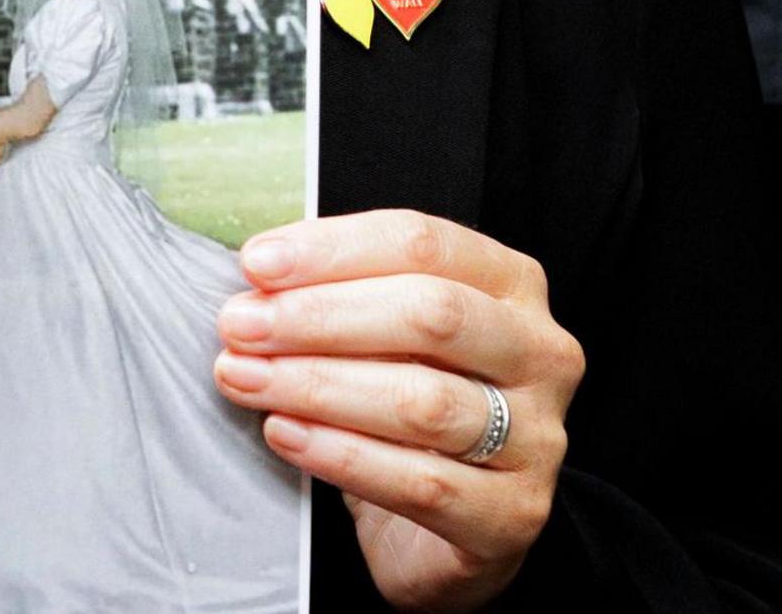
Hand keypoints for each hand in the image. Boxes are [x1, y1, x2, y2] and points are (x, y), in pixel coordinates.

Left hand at [215, 212, 581, 611]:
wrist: (446, 536)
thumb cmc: (410, 415)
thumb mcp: (386, 340)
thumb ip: (344, 299)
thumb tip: (258, 280)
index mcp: (512, 286)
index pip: (425, 245)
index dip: (334, 249)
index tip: (257, 263)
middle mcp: (541, 353)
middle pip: (431, 315)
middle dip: (320, 316)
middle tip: (241, 326)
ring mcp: (537, 438)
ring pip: (423, 401)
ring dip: (318, 385)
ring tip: (245, 378)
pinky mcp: (513, 513)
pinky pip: (419, 481)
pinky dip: (340, 455)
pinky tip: (284, 435)